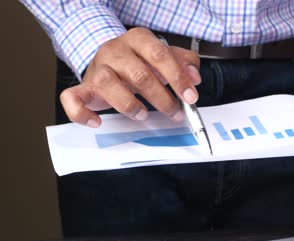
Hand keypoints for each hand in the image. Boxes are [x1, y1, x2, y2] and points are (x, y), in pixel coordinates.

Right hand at [60, 27, 201, 127]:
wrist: (106, 58)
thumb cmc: (139, 60)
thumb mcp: (163, 56)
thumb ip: (182, 63)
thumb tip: (195, 78)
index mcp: (138, 40)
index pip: (160, 55)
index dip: (177, 77)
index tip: (190, 97)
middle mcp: (115, 51)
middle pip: (139, 74)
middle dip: (161, 98)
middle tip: (175, 113)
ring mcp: (97, 68)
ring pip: (108, 84)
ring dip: (130, 104)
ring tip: (144, 115)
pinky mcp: (83, 86)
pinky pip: (72, 98)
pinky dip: (82, 113)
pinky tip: (97, 122)